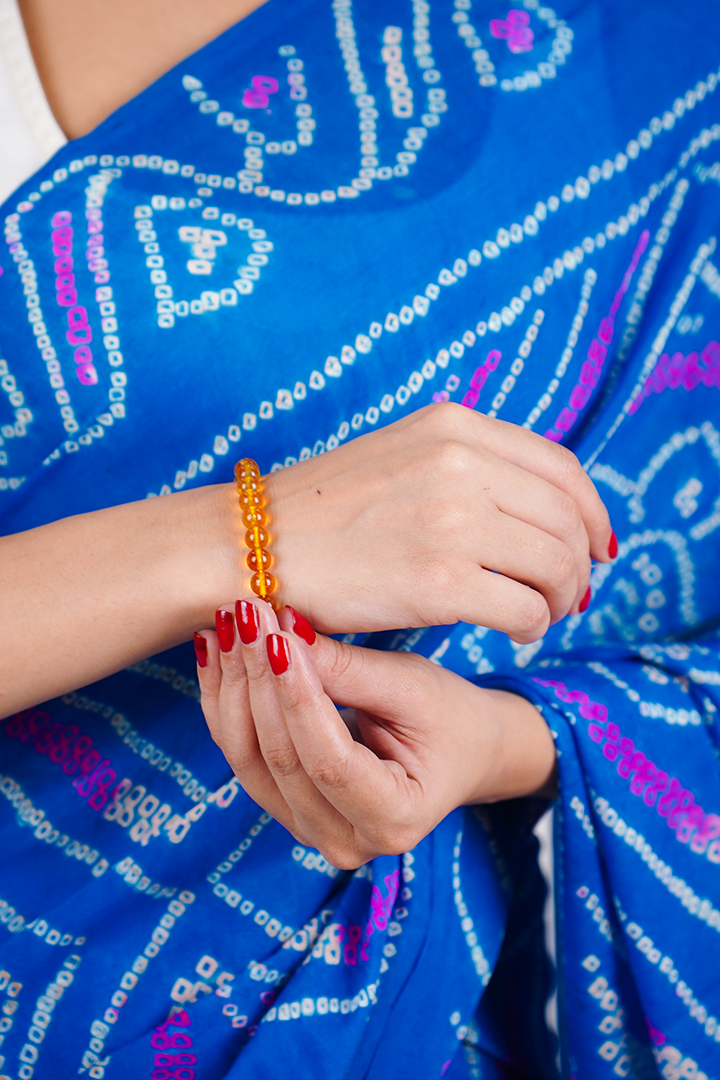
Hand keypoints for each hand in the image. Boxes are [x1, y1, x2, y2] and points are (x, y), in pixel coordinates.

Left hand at [195, 600, 555, 868]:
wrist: (461, 749)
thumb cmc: (450, 716)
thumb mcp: (413, 686)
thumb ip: (349, 670)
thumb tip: (284, 632)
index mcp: (394, 819)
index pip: (328, 759)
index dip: (297, 694)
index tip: (277, 631)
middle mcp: (345, 840)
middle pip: (280, 760)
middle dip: (258, 679)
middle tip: (244, 612)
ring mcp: (309, 830)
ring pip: (249, 758)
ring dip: (232, 687)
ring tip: (224, 625)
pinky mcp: (285, 807)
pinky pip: (241, 754)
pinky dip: (226, 701)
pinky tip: (216, 652)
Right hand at [265, 403, 613, 643]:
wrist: (249, 546)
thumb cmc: (322, 512)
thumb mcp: (400, 455)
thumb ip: (466, 463)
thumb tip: (535, 507)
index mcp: (453, 427)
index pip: (560, 467)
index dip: (591, 512)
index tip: (596, 545)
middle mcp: (459, 463)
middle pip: (567, 520)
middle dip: (580, 564)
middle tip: (570, 594)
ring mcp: (450, 521)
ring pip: (555, 566)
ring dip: (561, 599)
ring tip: (541, 615)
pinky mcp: (437, 582)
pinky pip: (525, 608)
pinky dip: (533, 625)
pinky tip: (515, 631)